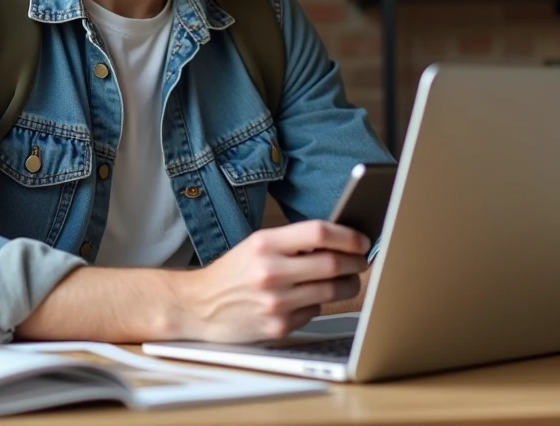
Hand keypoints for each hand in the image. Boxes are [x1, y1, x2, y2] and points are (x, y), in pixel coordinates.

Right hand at [174, 220, 369, 342]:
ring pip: (332, 291)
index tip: (362, 239)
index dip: (348, 235)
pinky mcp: (278, 327)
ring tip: (347, 279)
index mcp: (264, 244)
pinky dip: (319, 303)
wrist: (198, 307)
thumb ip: (292, 242)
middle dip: (357, 262)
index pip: (319, 232)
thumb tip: (338, 240)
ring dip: (348, 284)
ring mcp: (275, 302)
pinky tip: (308, 298)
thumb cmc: (231, 274)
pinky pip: (315, 311)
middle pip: (333, 263)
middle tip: (362, 260)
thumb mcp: (255, 245)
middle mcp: (270, 272)